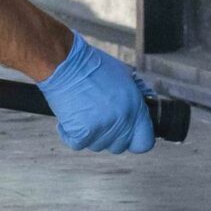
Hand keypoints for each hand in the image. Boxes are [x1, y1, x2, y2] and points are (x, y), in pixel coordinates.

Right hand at [37, 33, 155, 153]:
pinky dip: (70, 135)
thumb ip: (133, 98)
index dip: (136, 140)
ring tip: (84, 113)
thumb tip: (139, 111)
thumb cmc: (92, 66)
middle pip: (119, 146)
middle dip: (110, 136)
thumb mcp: (124, 76)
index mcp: (135, 106)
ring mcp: (103, 127)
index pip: (144, 142)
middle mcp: (122, 119)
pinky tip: (70, 120)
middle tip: (98, 118)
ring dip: (90, 135)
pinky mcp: (82, 132)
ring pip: (98, 146)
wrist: (66, 63)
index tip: (129, 135)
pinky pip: (77, 144)